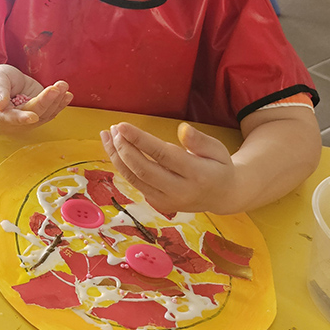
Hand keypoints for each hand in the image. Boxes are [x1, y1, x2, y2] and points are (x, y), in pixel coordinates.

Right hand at [0, 65, 71, 133]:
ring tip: (63, 86)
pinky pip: (49, 113)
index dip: (20, 118)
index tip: (33, 116)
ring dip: (55, 102)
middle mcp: (9, 121)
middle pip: (30, 115)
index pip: (6, 118)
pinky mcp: (37, 116)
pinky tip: (67, 95)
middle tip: (55, 88)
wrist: (5, 82)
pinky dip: (59, 104)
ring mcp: (24, 121)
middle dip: (44, 102)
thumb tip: (0, 105)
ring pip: (42, 115)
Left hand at [100, 122, 238, 214]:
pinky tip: (114, 149)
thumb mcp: (218, 149)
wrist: (222, 196)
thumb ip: (200, 140)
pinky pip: (135, 183)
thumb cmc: (219, 167)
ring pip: (134, 179)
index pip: (163, 156)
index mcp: (198, 175)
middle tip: (114, 129)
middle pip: (144, 170)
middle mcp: (180, 191)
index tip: (123, 126)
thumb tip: (182, 129)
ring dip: (117, 156)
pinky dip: (121, 165)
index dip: (140, 140)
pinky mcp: (158, 204)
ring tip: (107, 136)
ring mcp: (167, 201)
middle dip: (124, 149)